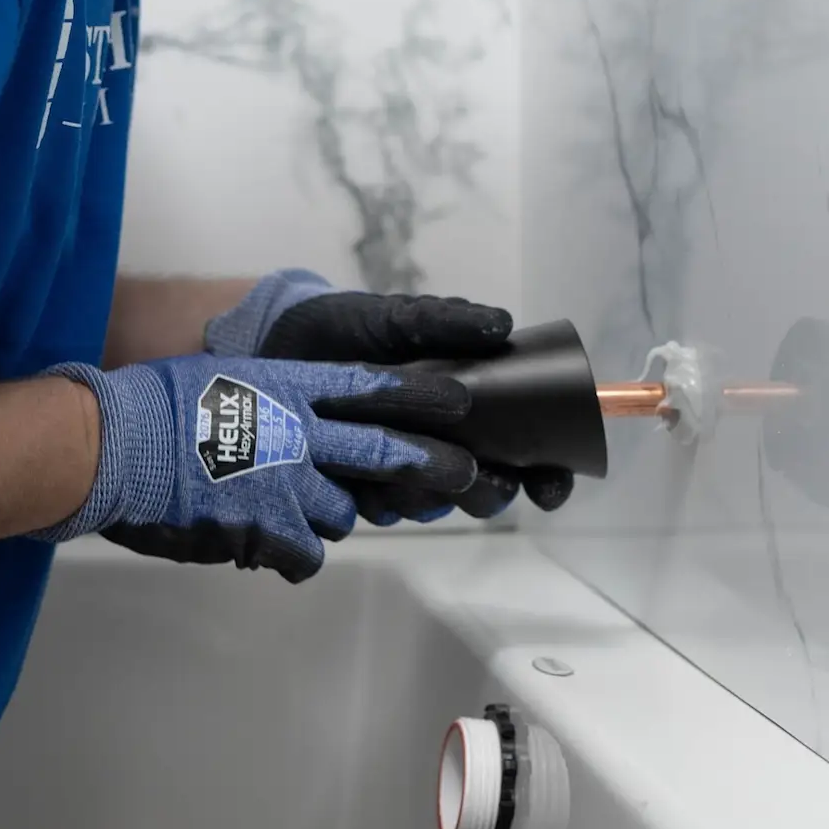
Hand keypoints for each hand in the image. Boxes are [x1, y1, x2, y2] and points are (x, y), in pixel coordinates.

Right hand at [35, 354, 476, 583]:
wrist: (111, 447)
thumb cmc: (152, 407)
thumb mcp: (221, 379)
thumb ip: (268, 399)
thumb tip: (290, 417)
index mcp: (285, 386)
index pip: (368, 388)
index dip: (418, 396)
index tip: (456, 401)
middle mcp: (295, 432)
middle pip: (382, 452)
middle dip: (429, 464)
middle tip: (462, 472)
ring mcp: (284, 484)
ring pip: (339, 510)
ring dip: (324, 512)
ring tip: (288, 507)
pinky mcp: (265, 531)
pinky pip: (304, 554)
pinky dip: (290, 553)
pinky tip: (266, 544)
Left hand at [206, 273, 573, 521]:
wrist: (279, 341)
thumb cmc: (352, 327)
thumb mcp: (401, 317)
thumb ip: (448, 322)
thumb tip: (502, 325)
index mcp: (466, 407)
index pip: (525, 453)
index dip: (547, 474)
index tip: (550, 483)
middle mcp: (439, 444)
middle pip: (486, 490)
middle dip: (489, 491)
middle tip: (478, 474)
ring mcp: (398, 469)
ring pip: (432, 504)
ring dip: (427, 493)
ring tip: (406, 463)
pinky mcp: (355, 485)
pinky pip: (378, 511)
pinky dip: (377, 497)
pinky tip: (363, 474)